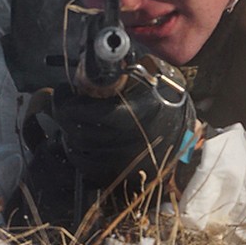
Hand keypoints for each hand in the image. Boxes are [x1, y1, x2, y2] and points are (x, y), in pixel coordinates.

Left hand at [52, 74, 197, 190]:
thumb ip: (118, 71)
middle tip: (62, 104)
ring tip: (71, 121)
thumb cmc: (160, 100)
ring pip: (79, 151)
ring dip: (68, 135)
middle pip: (81, 132)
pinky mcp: (122, 178)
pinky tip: (80, 142)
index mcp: (142, 112)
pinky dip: (78, 155)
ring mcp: (128, 163)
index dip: (68, 102)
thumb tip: (86, 66)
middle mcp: (134, 140)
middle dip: (63, 115)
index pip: (93, 113)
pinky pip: (87, 170)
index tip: (63, 91)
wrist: (183, 134)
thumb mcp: (147, 78)